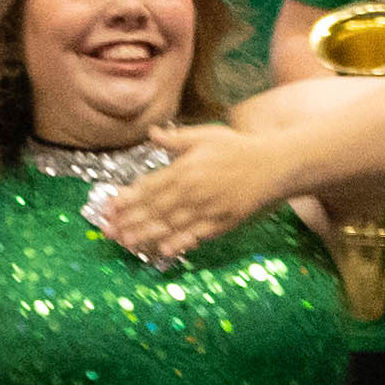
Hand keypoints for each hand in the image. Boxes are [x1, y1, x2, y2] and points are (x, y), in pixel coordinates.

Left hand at [89, 118, 305, 261]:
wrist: (277, 164)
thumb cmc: (240, 148)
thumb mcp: (207, 136)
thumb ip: (177, 139)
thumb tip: (153, 134)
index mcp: (186, 167)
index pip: (150, 185)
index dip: (128, 197)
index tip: (109, 206)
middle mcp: (194, 189)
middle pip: (154, 208)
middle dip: (128, 220)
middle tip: (107, 230)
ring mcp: (208, 208)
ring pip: (171, 224)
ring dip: (146, 234)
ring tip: (126, 242)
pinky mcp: (223, 222)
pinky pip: (196, 236)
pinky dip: (179, 243)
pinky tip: (162, 250)